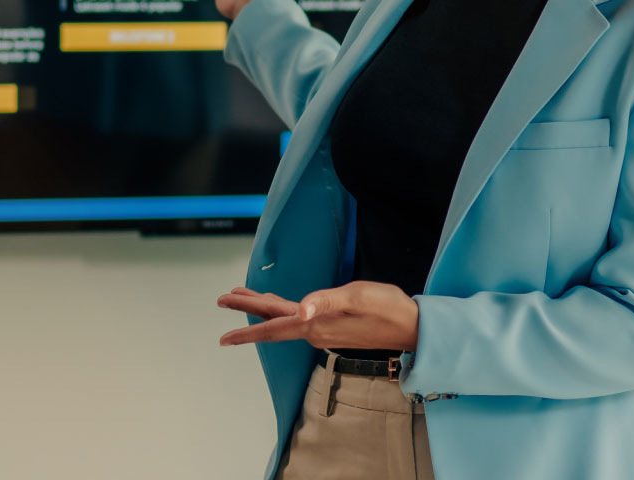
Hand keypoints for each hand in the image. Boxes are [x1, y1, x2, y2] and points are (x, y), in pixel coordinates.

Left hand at [216, 282, 418, 351]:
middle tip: (222, 299)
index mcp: (315, 323)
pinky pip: (297, 318)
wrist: (411, 327)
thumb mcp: (357, 296)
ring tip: (245, 297)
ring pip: (284, 320)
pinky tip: (282, 306)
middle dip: (247, 310)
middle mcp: (314, 330)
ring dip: (262, 309)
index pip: (273, 325)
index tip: (222, 336)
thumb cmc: (387, 308)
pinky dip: (282, 310)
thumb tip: (299, 310)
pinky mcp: (332, 325)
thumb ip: (326, 301)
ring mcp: (322, 329)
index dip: (246, 327)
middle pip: (273, 321)